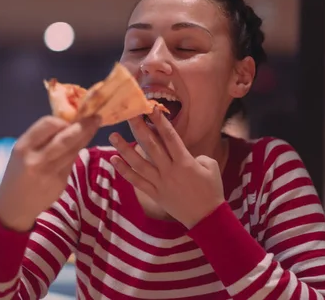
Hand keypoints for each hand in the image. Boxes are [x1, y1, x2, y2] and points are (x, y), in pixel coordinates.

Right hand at [0, 115, 100, 231]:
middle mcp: (36, 159)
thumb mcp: (22, 151)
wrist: (14, 205)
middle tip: (96, 117)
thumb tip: (68, 121)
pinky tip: (83, 143)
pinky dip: (78, 150)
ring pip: (73, 150)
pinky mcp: (60, 183)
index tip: (72, 118)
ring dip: (86, 136)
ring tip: (95, 125)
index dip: (63, 120)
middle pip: (65, 138)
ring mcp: (49, 173)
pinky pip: (72, 162)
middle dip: (83, 126)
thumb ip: (42, 137)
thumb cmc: (19, 172)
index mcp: (23, 147)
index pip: (48, 124)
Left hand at [109, 108, 224, 228]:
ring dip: (125, 149)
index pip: (170, 137)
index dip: (160, 122)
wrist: (207, 217)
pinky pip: (137, 181)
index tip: (152, 108)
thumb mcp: (211, 167)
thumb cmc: (212, 190)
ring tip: (113, 136)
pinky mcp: (155, 194)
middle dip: (139, 128)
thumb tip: (184, 154)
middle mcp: (170, 170)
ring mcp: (160, 183)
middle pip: (151, 146)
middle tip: (129, 114)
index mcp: (185, 162)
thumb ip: (197, 156)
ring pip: (139, 163)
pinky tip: (114, 160)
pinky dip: (124, 171)